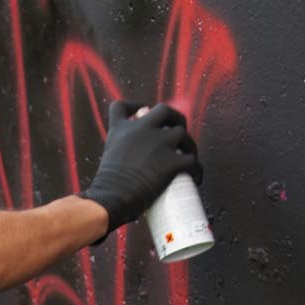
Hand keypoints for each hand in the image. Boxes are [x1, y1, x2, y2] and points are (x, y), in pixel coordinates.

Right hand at [81, 100, 201, 239]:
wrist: (113, 197)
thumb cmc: (106, 188)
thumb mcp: (106, 160)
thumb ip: (118, 157)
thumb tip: (128, 171)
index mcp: (121, 129)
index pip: (121, 107)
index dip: (134, 107)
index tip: (141, 112)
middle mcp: (142, 130)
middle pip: (164, 110)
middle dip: (175, 118)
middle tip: (178, 130)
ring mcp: (160, 143)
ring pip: (183, 134)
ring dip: (189, 145)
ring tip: (189, 157)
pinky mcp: (172, 161)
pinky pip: (193, 160)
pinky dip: (197, 169)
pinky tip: (196, 177)